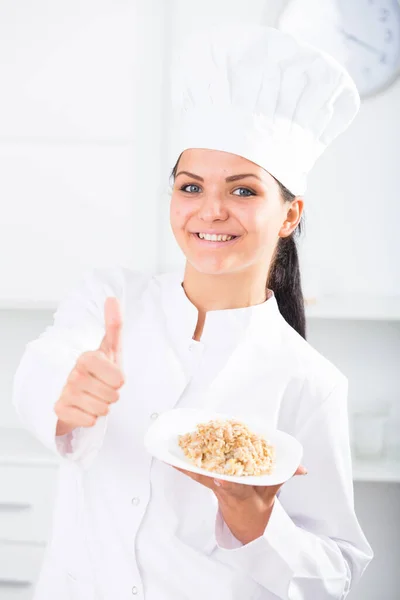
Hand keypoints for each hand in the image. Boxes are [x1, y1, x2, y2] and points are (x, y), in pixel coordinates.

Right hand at [55, 297, 124, 435]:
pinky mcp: (59, 410)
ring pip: (102, 410)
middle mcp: (74, 373)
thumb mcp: (110, 349)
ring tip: (94, 397)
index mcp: (87, 357)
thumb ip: (114, 325)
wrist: (78, 393)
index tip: (112, 376)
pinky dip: (91, 418)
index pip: (120, 379)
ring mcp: (65, 392)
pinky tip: (84, 408)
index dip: (120, 381)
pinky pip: (90, 421)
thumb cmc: (99, 370)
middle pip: (113, 396)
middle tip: (102, 388)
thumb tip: (112, 298)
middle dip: (112, 395)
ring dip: (102, 407)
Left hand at [174, 464, 306, 544]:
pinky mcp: (210, 484)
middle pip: (213, 477)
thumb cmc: (258, 504)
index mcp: (242, 494)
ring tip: (175, 453)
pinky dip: (184, 467)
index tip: (219, 479)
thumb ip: (283, 477)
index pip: (235, 488)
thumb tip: (302, 468)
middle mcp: (226, 490)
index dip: (227, 484)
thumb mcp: (273, 493)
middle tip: (189, 454)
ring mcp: (216, 487)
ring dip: (188, 464)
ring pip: (200, 474)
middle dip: (201, 467)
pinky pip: (196, 474)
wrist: (247, 522)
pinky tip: (170, 458)